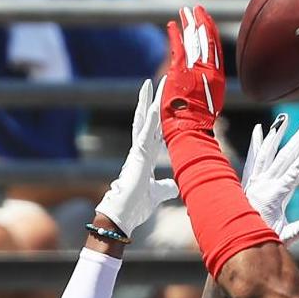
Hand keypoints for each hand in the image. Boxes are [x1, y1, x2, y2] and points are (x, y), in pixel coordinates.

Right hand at [95, 79, 179, 237]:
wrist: (123, 216)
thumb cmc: (136, 206)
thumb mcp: (157, 194)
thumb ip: (166, 187)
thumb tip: (175, 185)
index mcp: (145, 157)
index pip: (155, 132)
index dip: (160, 117)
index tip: (165, 102)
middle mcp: (140, 150)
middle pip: (146, 119)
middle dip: (151, 100)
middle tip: (156, 82)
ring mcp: (137, 152)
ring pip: (143, 121)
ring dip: (147, 102)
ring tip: (150, 83)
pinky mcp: (137, 157)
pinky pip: (145, 135)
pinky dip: (150, 121)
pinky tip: (154, 107)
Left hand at [160, 5, 225, 141]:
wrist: (192, 132)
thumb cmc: (198, 125)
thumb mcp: (208, 103)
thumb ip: (206, 88)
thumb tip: (203, 82)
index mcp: (217, 79)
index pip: (215, 50)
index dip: (211, 34)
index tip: (207, 21)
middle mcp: (209, 71)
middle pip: (206, 41)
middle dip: (201, 23)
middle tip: (196, 9)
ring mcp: (195, 70)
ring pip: (193, 41)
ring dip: (188, 24)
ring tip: (184, 11)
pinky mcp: (180, 72)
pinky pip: (178, 48)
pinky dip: (174, 35)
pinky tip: (171, 25)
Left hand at [240, 113, 298, 244]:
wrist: (235, 241)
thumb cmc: (261, 239)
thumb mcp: (283, 237)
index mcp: (274, 196)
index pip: (294, 172)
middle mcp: (264, 185)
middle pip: (285, 158)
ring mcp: (255, 181)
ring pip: (267, 153)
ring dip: (277, 135)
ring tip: (285, 118)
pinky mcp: (248, 181)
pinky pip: (252, 159)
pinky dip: (255, 144)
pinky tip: (259, 129)